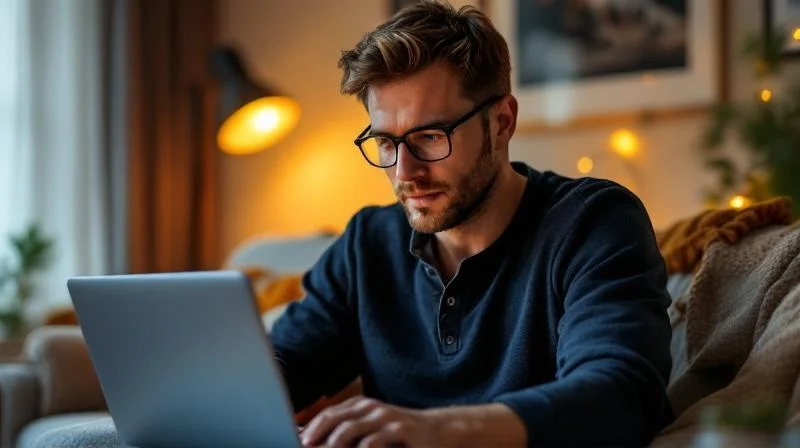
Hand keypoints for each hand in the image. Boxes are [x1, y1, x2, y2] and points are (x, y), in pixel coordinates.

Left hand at [300, 395, 456, 447]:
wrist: (439, 431)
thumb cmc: (399, 434)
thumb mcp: (373, 429)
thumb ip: (349, 432)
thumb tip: (316, 440)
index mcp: (361, 407)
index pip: (329, 415)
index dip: (311, 429)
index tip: (298, 442)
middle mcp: (371, 409)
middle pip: (335, 419)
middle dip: (317, 436)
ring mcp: (385, 418)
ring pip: (350, 430)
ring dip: (333, 445)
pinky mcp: (400, 430)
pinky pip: (373, 442)